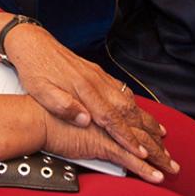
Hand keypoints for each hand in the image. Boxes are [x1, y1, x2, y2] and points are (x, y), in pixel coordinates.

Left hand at [2, 24, 174, 176]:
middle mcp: (95, 81)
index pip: (110, 118)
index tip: (140, 152)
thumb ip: (62, 106)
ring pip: (128, 100)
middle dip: (146, 132)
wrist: (33, 42)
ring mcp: (98, 76)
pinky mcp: (97, 73)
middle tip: (161, 149)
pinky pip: (122, 91)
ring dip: (145, 119)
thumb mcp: (40, 90)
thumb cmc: (34, 68)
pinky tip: (140, 112)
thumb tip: (84, 120)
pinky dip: (135, 104)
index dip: (126, 137)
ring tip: (161, 134)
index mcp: (82, 88)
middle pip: (127, 110)